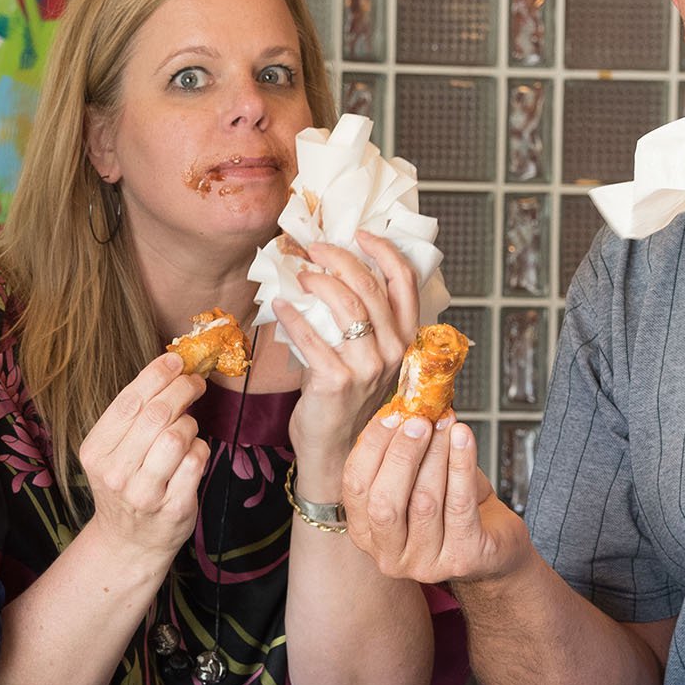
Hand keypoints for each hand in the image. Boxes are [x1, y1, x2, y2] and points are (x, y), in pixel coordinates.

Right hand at [77, 351, 208, 561]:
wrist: (129, 542)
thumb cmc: (126, 485)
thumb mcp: (114, 452)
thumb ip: (134, 416)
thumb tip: (171, 367)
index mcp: (96, 451)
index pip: (129, 401)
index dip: (157, 374)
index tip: (177, 360)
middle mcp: (116, 473)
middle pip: (157, 414)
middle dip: (183, 389)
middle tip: (195, 382)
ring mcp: (145, 493)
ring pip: (178, 436)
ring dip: (190, 422)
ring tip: (188, 426)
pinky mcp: (174, 507)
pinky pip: (196, 460)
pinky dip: (200, 447)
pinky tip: (192, 452)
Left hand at [275, 232, 421, 481]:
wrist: (336, 452)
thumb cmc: (348, 402)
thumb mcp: (370, 359)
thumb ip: (366, 322)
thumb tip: (336, 273)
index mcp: (405, 340)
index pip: (405, 282)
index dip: (383, 250)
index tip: (360, 233)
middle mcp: (393, 351)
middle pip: (369, 286)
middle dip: (339, 257)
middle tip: (314, 247)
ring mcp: (367, 367)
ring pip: (345, 304)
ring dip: (317, 281)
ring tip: (299, 274)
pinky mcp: (336, 380)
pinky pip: (311, 336)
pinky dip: (291, 315)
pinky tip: (279, 306)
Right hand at [342, 412, 531, 586]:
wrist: (494, 546)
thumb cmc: (451, 509)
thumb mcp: (417, 481)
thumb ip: (404, 453)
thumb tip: (405, 408)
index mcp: (366, 532)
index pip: (355, 486)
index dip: (372, 447)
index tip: (392, 415)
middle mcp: (388, 555)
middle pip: (384, 502)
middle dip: (402, 454)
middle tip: (420, 421)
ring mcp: (425, 563)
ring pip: (425, 501)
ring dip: (437, 454)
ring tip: (447, 424)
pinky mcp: (462, 559)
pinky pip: (459, 505)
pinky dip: (461, 465)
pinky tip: (464, 439)